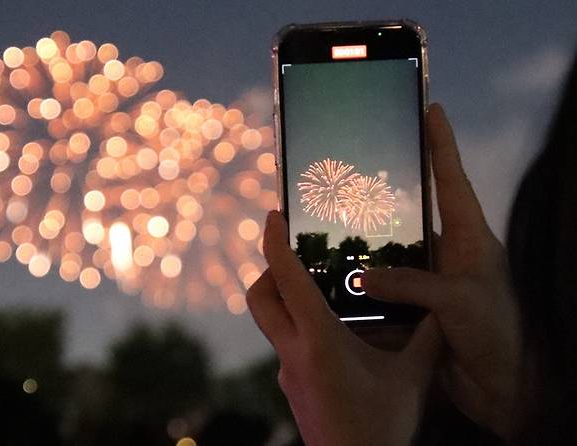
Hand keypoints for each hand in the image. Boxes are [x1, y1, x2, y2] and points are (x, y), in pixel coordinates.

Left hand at [247, 211, 442, 445]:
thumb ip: (430, 336)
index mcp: (318, 340)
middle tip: (294, 256)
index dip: (274, 242)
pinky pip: (287, 345)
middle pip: (259, 298)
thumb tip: (445, 305)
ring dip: (286, 299)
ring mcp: (287, 372)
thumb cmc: (382, 427)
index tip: (273, 215)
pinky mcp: (292, 386)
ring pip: (272, 323)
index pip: (286, 278)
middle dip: (268, 269)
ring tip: (320, 289)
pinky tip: (334, 333)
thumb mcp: (413, 377)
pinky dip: (300, 327)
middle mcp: (293, 352)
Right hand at [364, 104, 520, 439]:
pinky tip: (340, 280)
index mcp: (471, 238)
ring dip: (370, 247)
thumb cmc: (498, 334)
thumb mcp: (458, 299)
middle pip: (416, 213)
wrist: (505, 389)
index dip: (442, 143)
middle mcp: (450, 253)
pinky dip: (366, 287)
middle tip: (357, 174)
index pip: (454, 180)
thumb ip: (410, 283)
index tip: (431, 108)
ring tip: (336, 229)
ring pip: (394, 253)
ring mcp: (433, 280)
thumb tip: (363, 277)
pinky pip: (387, 289)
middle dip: (390, 195)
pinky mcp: (419, 307)